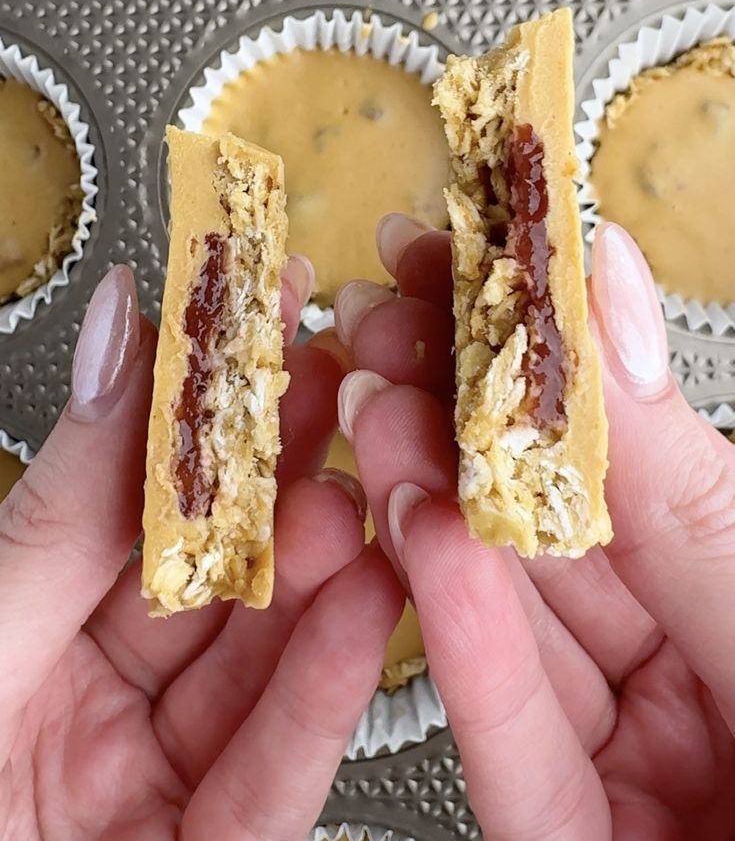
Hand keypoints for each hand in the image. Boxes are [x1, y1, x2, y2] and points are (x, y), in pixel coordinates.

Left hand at [0, 260, 401, 840]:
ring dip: (323, 583)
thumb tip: (120, 336)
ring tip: (371, 506)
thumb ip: (63, 504)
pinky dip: (325, 693)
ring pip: (256, 663)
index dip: (198, 401)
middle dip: (284, 480)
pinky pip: (269, 773)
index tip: (260, 315)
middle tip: (344, 402)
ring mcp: (145, 772)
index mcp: (18, 624)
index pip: (128, 493)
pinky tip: (370, 616)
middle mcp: (84, 690)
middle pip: (209, 571)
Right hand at [335, 214, 734, 839]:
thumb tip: (608, 293)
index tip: (479, 257)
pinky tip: (412, 546)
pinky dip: (459, 643)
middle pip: (558, 529)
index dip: (552, 352)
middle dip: (462, 419)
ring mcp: (634, 752)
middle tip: (391, 326)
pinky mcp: (576, 838)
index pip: (640, 456)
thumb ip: (687, 476)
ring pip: (517, 623)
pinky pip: (515, 745)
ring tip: (377, 413)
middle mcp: (693, 661)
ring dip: (436, 515)